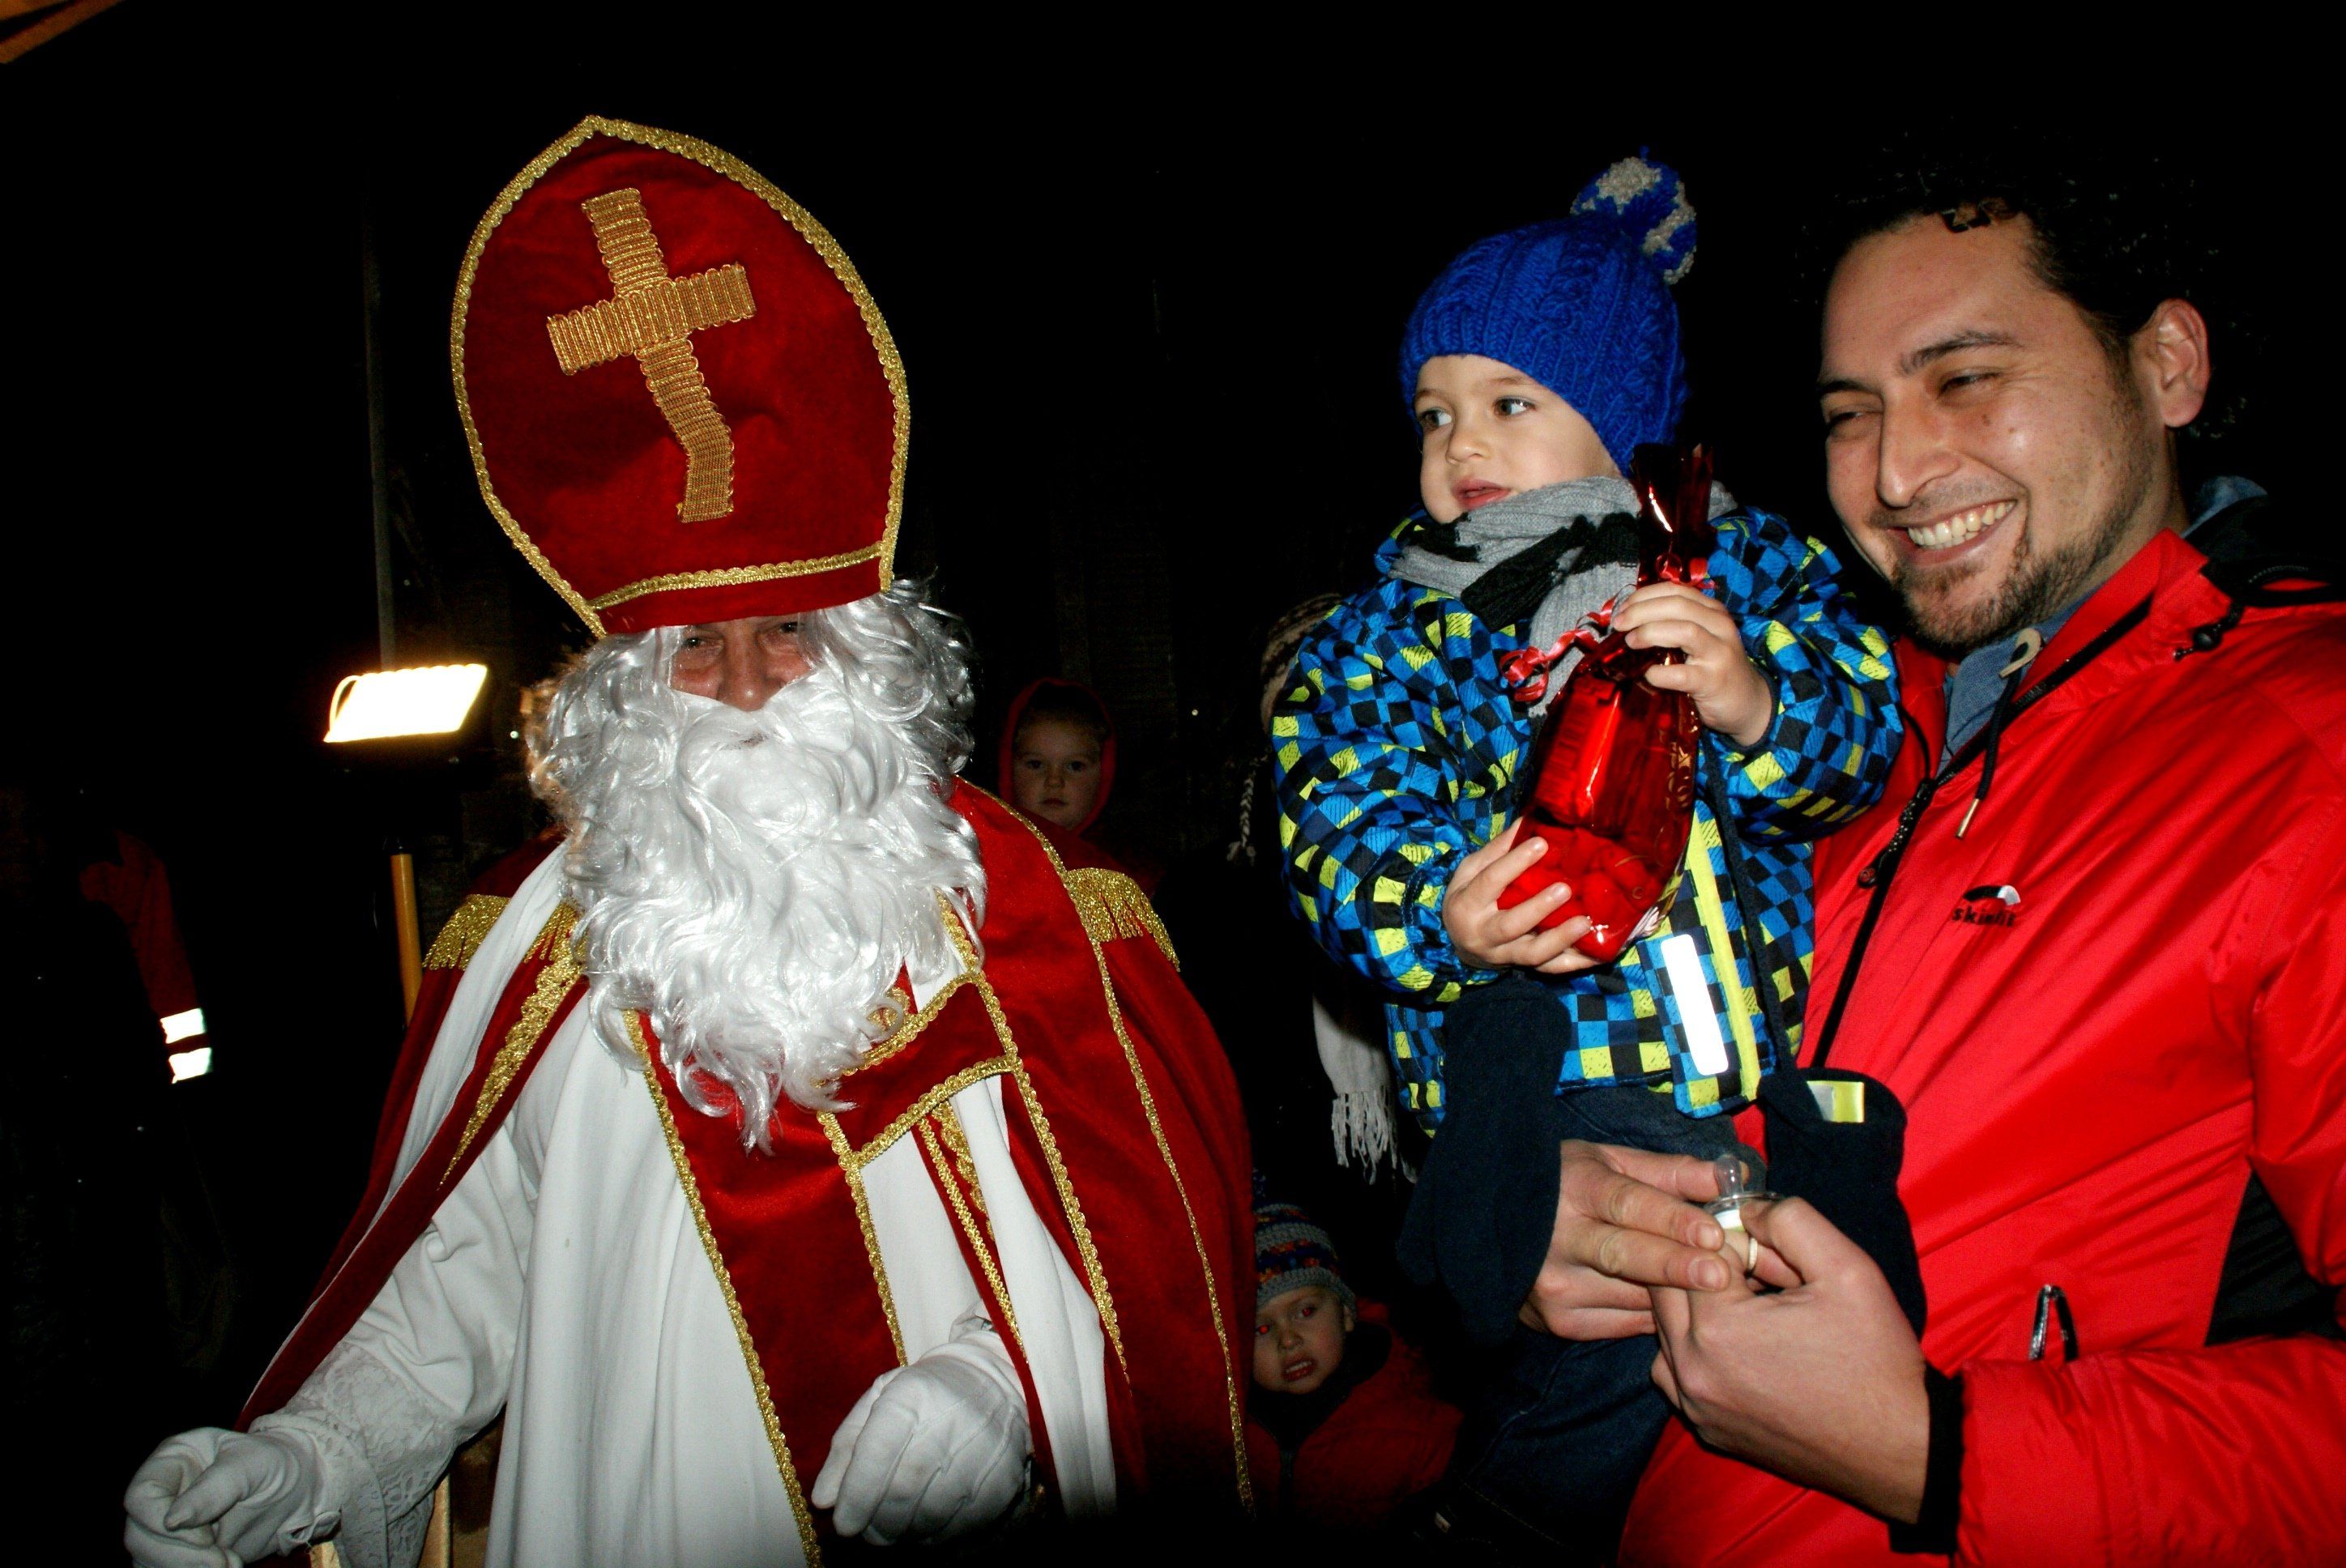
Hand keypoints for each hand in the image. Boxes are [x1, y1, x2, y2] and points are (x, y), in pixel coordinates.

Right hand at [124, 1428, 326, 1567]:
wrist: (296, 1491)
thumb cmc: (274, 1464)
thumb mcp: (252, 1465)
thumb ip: (214, 1487)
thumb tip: (172, 1520)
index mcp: (173, 1460)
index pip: (140, 1496)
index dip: (160, 1521)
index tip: (203, 1537)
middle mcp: (162, 1494)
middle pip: (138, 1536)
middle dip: (178, 1555)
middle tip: (220, 1559)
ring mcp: (167, 1527)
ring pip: (147, 1560)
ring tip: (229, 1563)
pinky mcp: (179, 1552)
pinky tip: (227, 1566)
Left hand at [810, 1334, 1029, 1544]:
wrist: (995, 1384)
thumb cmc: (924, 1394)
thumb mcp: (877, 1401)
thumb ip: (846, 1447)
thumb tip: (823, 1500)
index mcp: (912, 1394)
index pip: (878, 1453)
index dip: (857, 1496)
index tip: (843, 1524)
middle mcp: (950, 1421)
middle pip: (905, 1489)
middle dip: (877, 1521)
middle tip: (865, 1533)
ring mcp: (982, 1452)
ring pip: (933, 1511)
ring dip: (903, 1532)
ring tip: (889, 1531)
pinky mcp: (1002, 1479)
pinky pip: (962, 1523)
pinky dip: (934, 1535)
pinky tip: (921, 1528)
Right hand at [1442, 820, 1601, 973]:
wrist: (1459, 940)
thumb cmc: (1469, 897)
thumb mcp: (1471, 870)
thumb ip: (1499, 849)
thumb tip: (1528, 819)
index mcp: (1467, 904)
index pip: (1490, 882)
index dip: (1515, 863)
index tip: (1542, 843)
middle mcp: (1483, 934)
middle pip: (1511, 924)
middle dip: (1539, 908)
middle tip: (1565, 888)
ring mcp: (1504, 955)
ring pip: (1533, 953)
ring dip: (1560, 939)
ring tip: (1585, 922)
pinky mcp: (1523, 966)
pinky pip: (1551, 969)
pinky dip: (1575, 963)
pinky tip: (1598, 952)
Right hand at [1521, 1141, 1742, 1337]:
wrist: (1497, 1226)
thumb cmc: (1566, 1185)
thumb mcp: (1610, 1163)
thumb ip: (1670, 1173)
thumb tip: (1730, 1176)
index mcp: (1575, 1189)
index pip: (1627, 1204)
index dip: (1670, 1219)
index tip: (1712, 1233)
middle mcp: (1559, 1240)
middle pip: (1625, 1254)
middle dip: (1675, 1266)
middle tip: (1720, 1276)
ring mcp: (1556, 1286)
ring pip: (1631, 1295)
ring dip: (1677, 1296)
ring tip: (1718, 1291)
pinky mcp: (1559, 1321)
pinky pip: (1624, 1324)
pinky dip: (1656, 1316)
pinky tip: (1680, 1309)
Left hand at [1611, 582, 1772, 749]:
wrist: (1749, 703)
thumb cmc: (1714, 669)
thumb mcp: (1699, 639)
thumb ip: (1673, 624)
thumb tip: (1628, 619)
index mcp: (1713, 611)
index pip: (1676, 591)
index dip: (1644, 596)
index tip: (1622, 609)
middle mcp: (1720, 626)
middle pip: (1678, 605)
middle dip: (1641, 611)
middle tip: (1619, 625)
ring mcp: (1719, 653)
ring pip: (1684, 630)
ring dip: (1650, 633)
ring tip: (1631, 642)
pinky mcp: (1713, 681)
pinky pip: (1681, 673)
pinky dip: (1659, 673)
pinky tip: (1648, 674)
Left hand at [1648, 1197, 1929, 1522]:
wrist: (1900, 1449)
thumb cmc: (1877, 1358)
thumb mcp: (1847, 1268)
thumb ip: (1789, 1220)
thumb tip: (1743, 1208)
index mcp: (1717, 1329)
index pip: (1696, 1252)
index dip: (1739, 1242)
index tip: (1778, 1257)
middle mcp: (1691, 1371)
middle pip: (1667, 1288)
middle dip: (1709, 1271)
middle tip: (1765, 1279)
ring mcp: (1695, 1406)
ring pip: (1666, 1329)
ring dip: (1699, 1310)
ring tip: (1757, 1314)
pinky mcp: (1707, 1430)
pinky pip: (1676, 1372)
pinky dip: (1698, 1351)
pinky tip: (1748, 1350)